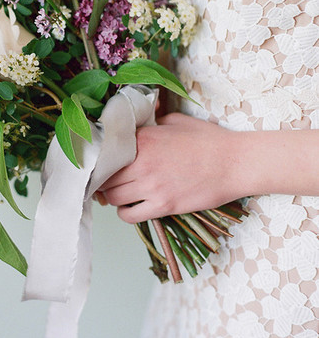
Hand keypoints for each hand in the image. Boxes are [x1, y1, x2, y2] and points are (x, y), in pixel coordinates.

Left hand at [99, 112, 242, 223]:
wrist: (236, 162)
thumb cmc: (209, 140)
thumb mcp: (175, 121)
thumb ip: (151, 124)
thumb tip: (136, 126)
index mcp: (143, 138)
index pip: (106, 153)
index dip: (102, 161)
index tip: (103, 165)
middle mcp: (143, 161)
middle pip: (105, 177)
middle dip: (104, 180)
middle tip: (109, 182)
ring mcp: (152, 185)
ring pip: (113, 198)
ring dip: (114, 198)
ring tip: (122, 194)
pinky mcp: (164, 205)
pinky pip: (129, 215)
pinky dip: (126, 214)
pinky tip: (133, 208)